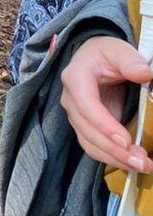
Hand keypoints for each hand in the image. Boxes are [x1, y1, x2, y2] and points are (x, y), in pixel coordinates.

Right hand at [60, 35, 152, 172]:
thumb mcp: (117, 49)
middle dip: (114, 149)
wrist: (94, 59)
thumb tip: (145, 74)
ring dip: (115, 158)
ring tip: (142, 166)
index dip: (104, 125)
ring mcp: (76, 116)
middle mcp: (70, 100)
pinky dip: (113, 158)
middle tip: (141, 161)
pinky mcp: (85, 127)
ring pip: (90, 144)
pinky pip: (95, 147)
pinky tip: (133, 163)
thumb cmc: (105, 54)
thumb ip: (130, 60)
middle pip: (88, 130)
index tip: (125, 140)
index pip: (86, 105)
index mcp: (75, 78)